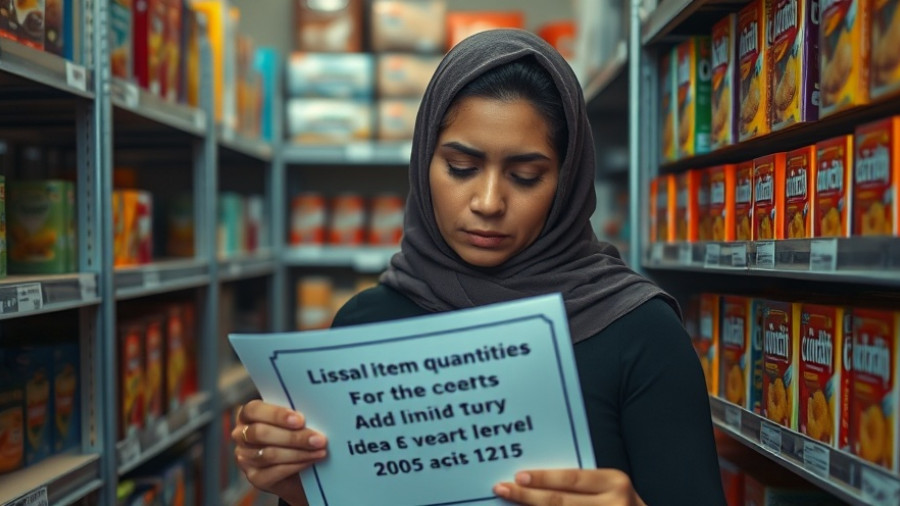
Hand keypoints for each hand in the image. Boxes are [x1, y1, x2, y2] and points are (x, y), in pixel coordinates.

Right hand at [232, 400, 327, 504]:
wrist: (300, 470)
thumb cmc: (295, 436)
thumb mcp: (293, 422)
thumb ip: (294, 417)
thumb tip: (312, 413)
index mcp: (247, 415)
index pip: (254, 410)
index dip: (276, 415)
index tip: (300, 420)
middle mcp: (241, 435)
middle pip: (261, 434)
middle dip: (293, 436)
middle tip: (318, 439)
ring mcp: (245, 458)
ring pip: (269, 454)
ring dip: (299, 452)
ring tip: (320, 450)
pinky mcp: (255, 477)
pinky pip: (275, 471)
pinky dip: (296, 465)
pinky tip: (311, 460)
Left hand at [493, 469, 646, 505]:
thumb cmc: (621, 504)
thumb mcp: (609, 488)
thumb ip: (582, 484)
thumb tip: (536, 480)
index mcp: (615, 482)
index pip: (572, 479)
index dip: (543, 478)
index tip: (518, 476)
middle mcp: (614, 504)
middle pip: (561, 501)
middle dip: (527, 496)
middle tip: (502, 488)